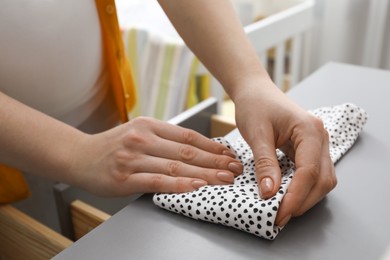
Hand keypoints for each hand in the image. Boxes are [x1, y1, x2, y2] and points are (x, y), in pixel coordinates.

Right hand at [70, 117, 242, 196]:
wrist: (78, 155)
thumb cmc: (112, 146)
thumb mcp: (138, 133)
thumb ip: (164, 139)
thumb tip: (197, 149)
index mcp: (149, 125)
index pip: (188, 136)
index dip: (212, 146)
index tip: (230, 155)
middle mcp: (143, 138)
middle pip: (187, 151)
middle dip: (216, 161)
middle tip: (236, 169)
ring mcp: (133, 157)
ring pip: (176, 166)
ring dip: (205, 173)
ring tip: (225, 179)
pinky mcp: (125, 177)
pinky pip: (158, 181)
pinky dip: (180, 184)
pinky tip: (197, 186)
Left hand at [233, 78, 335, 226]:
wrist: (254, 91)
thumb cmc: (255, 105)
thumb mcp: (256, 133)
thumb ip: (265, 163)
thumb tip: (269, 193)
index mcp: (309, 130)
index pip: (310, 171)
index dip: (296, 196)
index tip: (280, 213)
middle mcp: (319, 137)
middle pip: (323, 179)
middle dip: (303, 201)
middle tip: (280, 217)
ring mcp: (316, 144)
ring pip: (321, 179)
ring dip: (304, 197)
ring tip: (282, 210)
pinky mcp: (308, 149)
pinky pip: (312, 174)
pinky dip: (301, 188)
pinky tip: (285, 196)